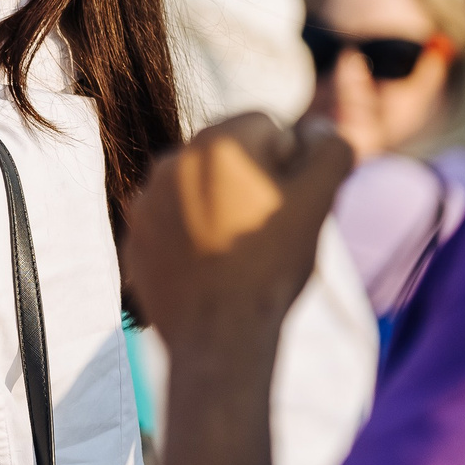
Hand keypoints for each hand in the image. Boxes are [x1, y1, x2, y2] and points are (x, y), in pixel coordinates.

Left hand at [124, 113, 350, 358]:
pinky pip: (172, 221)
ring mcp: (146, 202)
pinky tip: (212, 266)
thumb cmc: (271, 266)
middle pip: (228, 155)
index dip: (288, 162)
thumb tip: (320, 130)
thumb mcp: (317, 202)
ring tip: (240, 250)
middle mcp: (171, 162)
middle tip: (268, 228)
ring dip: (220, 206)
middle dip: (251, 181)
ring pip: (198, 187)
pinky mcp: (135, 237)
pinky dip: (191, 235)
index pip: (266, 125)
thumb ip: (328, 151)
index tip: (289, 201)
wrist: (218, 339)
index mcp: (217, 142)